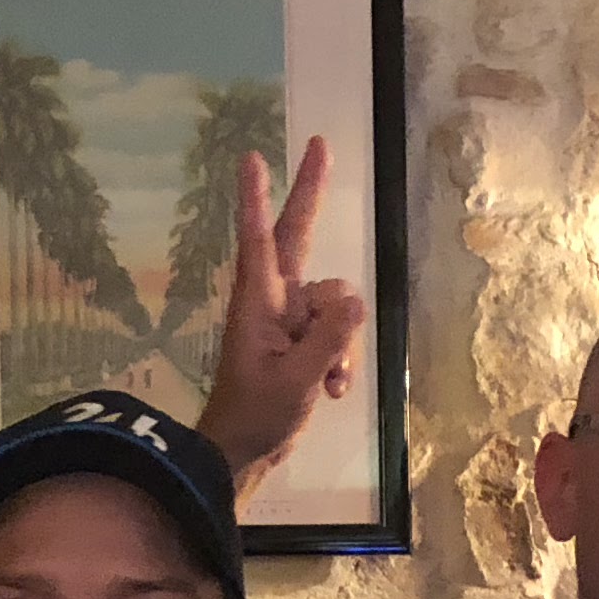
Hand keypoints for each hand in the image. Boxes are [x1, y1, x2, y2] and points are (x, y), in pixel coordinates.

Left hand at [192, 137, 365, 498]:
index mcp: (259, 303)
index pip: (258, 240)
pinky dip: (340, 358)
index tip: (252, 157)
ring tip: (328, 382)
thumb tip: (355, 300)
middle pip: (297, 236)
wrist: (243, 453)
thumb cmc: (257, 415)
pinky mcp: (303, 338)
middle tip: (322, 145)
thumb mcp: (297, 382)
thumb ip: (328, 340)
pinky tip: (331, 389)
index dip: (256, 198)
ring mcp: (290, 317)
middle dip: (310, 193)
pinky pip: (338, 331)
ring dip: (342, 341)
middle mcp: (275, 299)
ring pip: (335, 303)